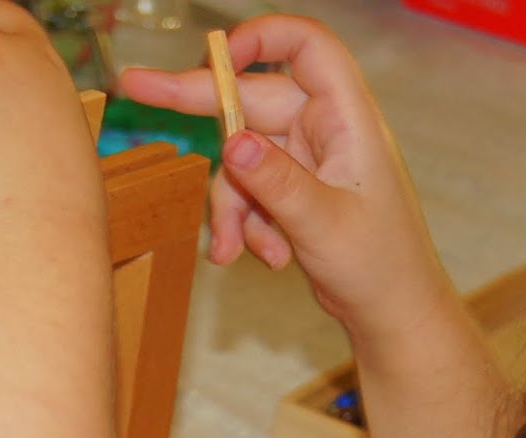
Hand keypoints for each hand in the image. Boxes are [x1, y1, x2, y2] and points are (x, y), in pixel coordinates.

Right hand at [120, 17, 448, 339]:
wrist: (390, 311)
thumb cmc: (380, 266)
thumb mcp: (323, 225)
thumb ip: (277, 184)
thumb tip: (232, 143)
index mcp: (346, 118)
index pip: (306, 47)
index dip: (260, 38)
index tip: (216, 55)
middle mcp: (324, 129)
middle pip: (251, 100)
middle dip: (199, 109)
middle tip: (135, 89)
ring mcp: (305, 160)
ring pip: (241, 158)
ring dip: (230, 205)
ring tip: (235, 250)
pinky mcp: (291, 191)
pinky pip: (248, 192)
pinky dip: (244, 224)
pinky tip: (263, 257)